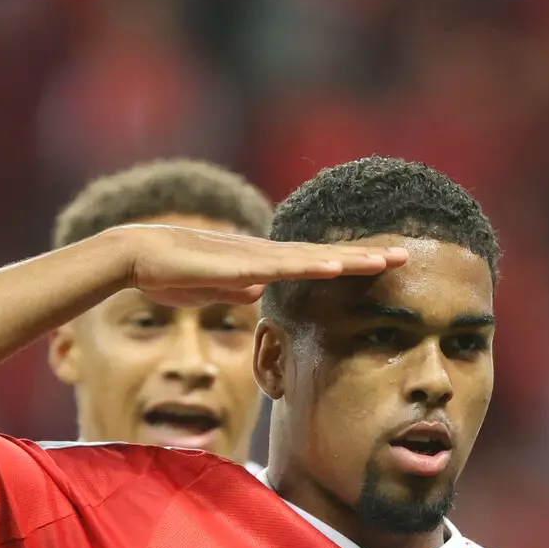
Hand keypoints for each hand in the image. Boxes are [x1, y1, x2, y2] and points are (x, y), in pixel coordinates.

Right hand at [110, 222, 408, 306]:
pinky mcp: (244, 262)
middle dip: (368, 257)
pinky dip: (315, 266)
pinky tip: (340, 266)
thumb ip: (240, 289)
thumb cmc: (174, 273)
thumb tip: (259, 292)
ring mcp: (259, 257)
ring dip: (355, 259)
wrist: (140, 256)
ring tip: (390, 260)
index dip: (351, 266)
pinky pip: (287, 266)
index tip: (384, 266)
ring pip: (316, 258)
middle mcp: (269, 255)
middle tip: (408, 256)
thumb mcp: (217, 289)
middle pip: (327, 256)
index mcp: (266, 264)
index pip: (318, 265)